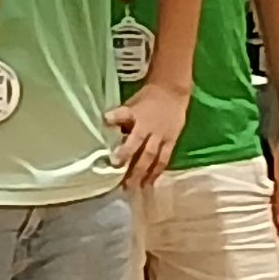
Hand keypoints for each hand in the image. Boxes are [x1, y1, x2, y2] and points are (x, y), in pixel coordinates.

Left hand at [110, 73, 191, 189]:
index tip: (111, 151)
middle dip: (131, 166)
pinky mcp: (171, 141)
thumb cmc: (147, 98)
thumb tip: (106, 127)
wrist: (172, 91)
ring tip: (135, 188)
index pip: (124, 119)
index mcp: (137, 115)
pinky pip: (164, 158)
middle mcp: (149, 128)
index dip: (117, 131)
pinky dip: (157, 171)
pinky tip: (150, 182)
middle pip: (140, 148)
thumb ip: (121, 118)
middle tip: (122, 183)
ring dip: (143, 173)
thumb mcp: (131, 103)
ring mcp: (162, 136)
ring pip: (152, 157)